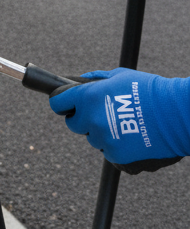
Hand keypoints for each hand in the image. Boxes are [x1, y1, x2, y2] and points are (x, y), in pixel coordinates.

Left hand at [49, 67, 189, 173]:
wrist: (176, 114)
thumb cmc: (148, 90)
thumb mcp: (117, 76)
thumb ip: (94, 79)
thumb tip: (77, 81)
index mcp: (87, 97)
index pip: (58, 103)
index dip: (62, 103)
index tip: (66, 104)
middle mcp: (91, 119)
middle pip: (74, 124)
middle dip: (83, 119)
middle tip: (101, 113)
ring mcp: (104, 140)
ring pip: (93, 138)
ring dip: (102, 132)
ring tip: (124, 123)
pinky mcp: (117, 157)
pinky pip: (109, 152)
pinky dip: (117, 146)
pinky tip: (131, 136)